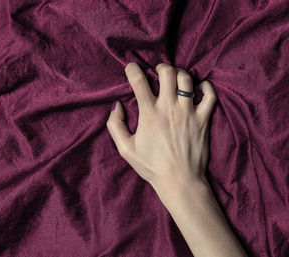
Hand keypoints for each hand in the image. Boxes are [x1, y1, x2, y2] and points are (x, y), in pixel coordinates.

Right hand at [106, 62, 216, 193]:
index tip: (131, 68)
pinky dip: (205, 86)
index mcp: (149, 114)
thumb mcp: (125, 149)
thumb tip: (117, 106)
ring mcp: (189, 113)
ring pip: (187, 79)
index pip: (139, 81)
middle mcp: (169, 108)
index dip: (132, 69)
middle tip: (157, 72)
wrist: (179, 181)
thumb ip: (116, 125)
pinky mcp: (204, 120)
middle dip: (160, 67)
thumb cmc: (151, 166)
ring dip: (179, 73)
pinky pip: (210, 95)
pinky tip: (198, 87)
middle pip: (167, 73)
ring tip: (175, 78)